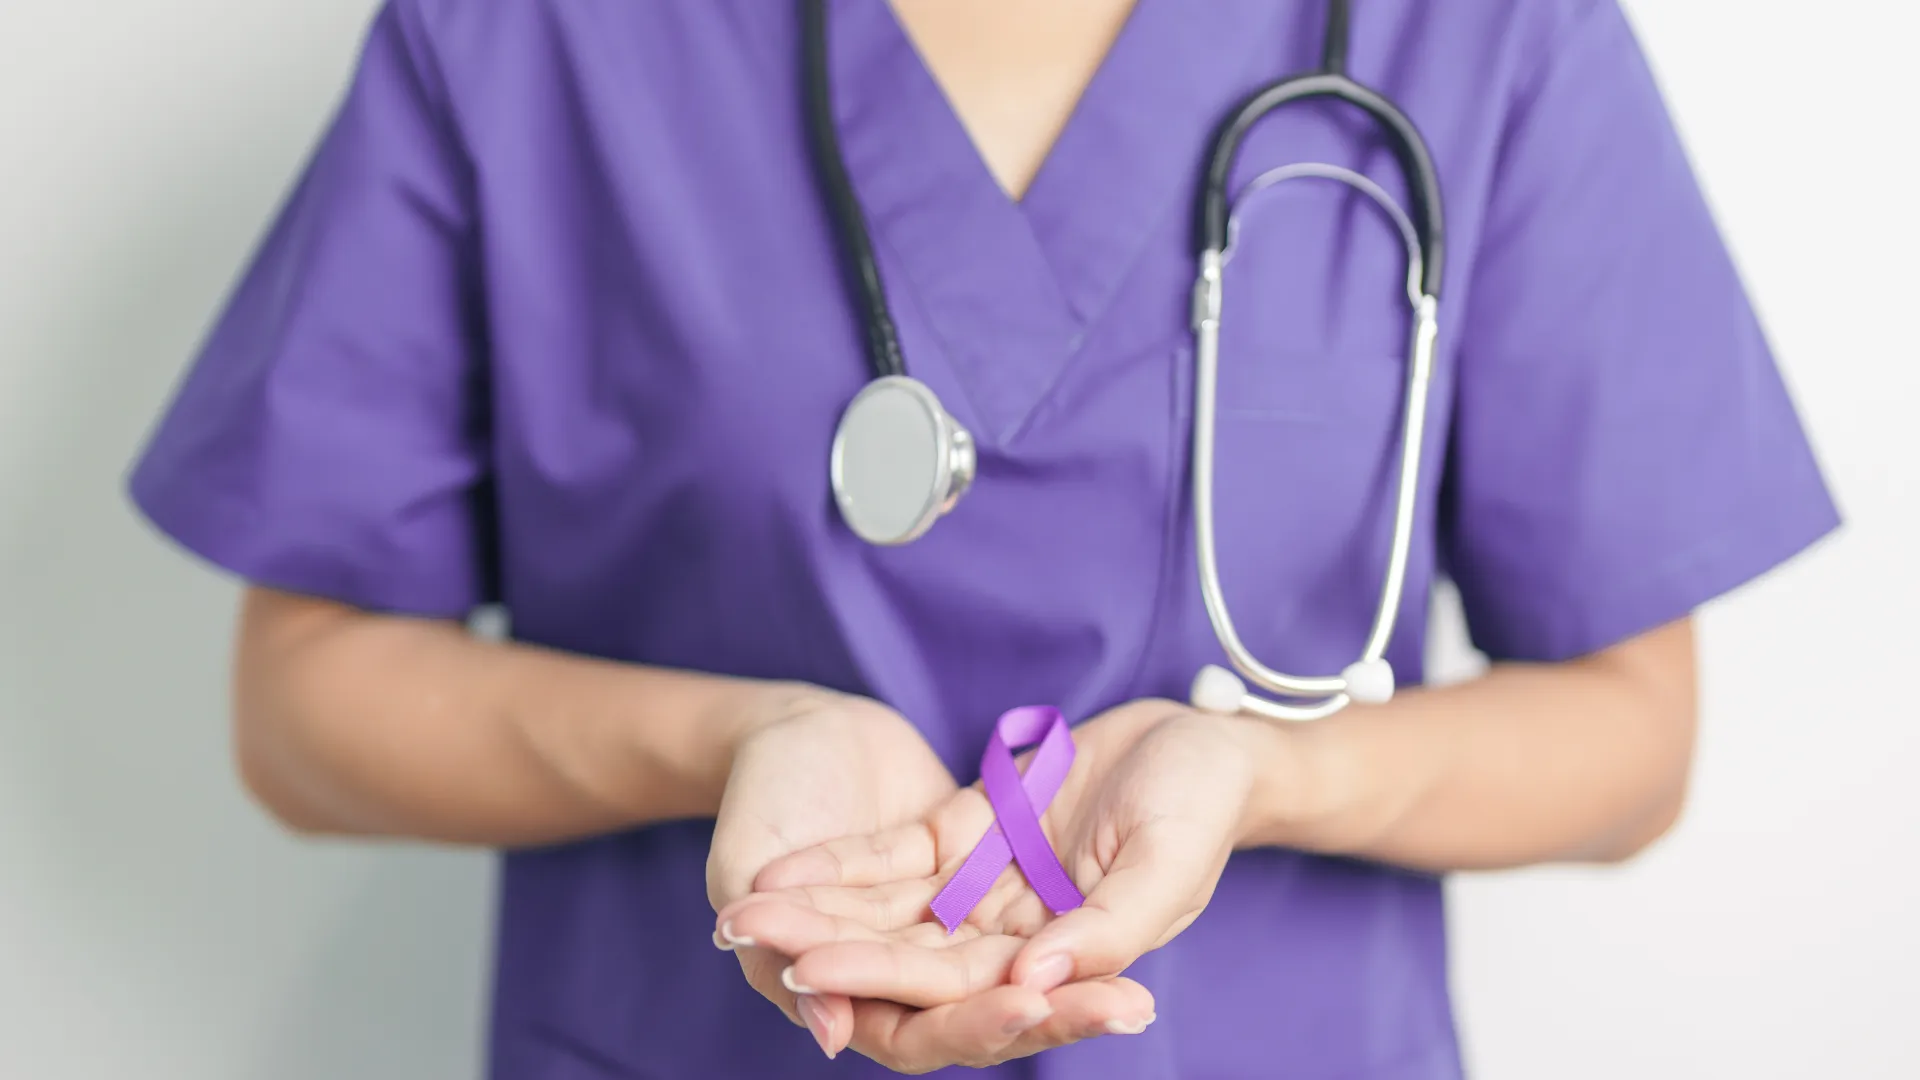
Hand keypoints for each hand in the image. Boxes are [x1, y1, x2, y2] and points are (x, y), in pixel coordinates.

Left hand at [718, 700, 1281, 1067]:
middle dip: (832, 952)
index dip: (890, 982)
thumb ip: (1107, 928)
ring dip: (818, 913)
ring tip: (743, 913)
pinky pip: (893, 859)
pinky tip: (780, 870)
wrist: (1204, 738)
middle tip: (755, 943)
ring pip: (888, 913)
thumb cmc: (1202, 803)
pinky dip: (839, 864)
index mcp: (1062, 958)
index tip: (817, 974)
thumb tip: (1035, 976)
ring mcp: (986, 886)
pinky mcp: (969, 833)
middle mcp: (1013, 936)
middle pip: (909, 958)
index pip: (965, 990)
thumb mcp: (1167, 863)